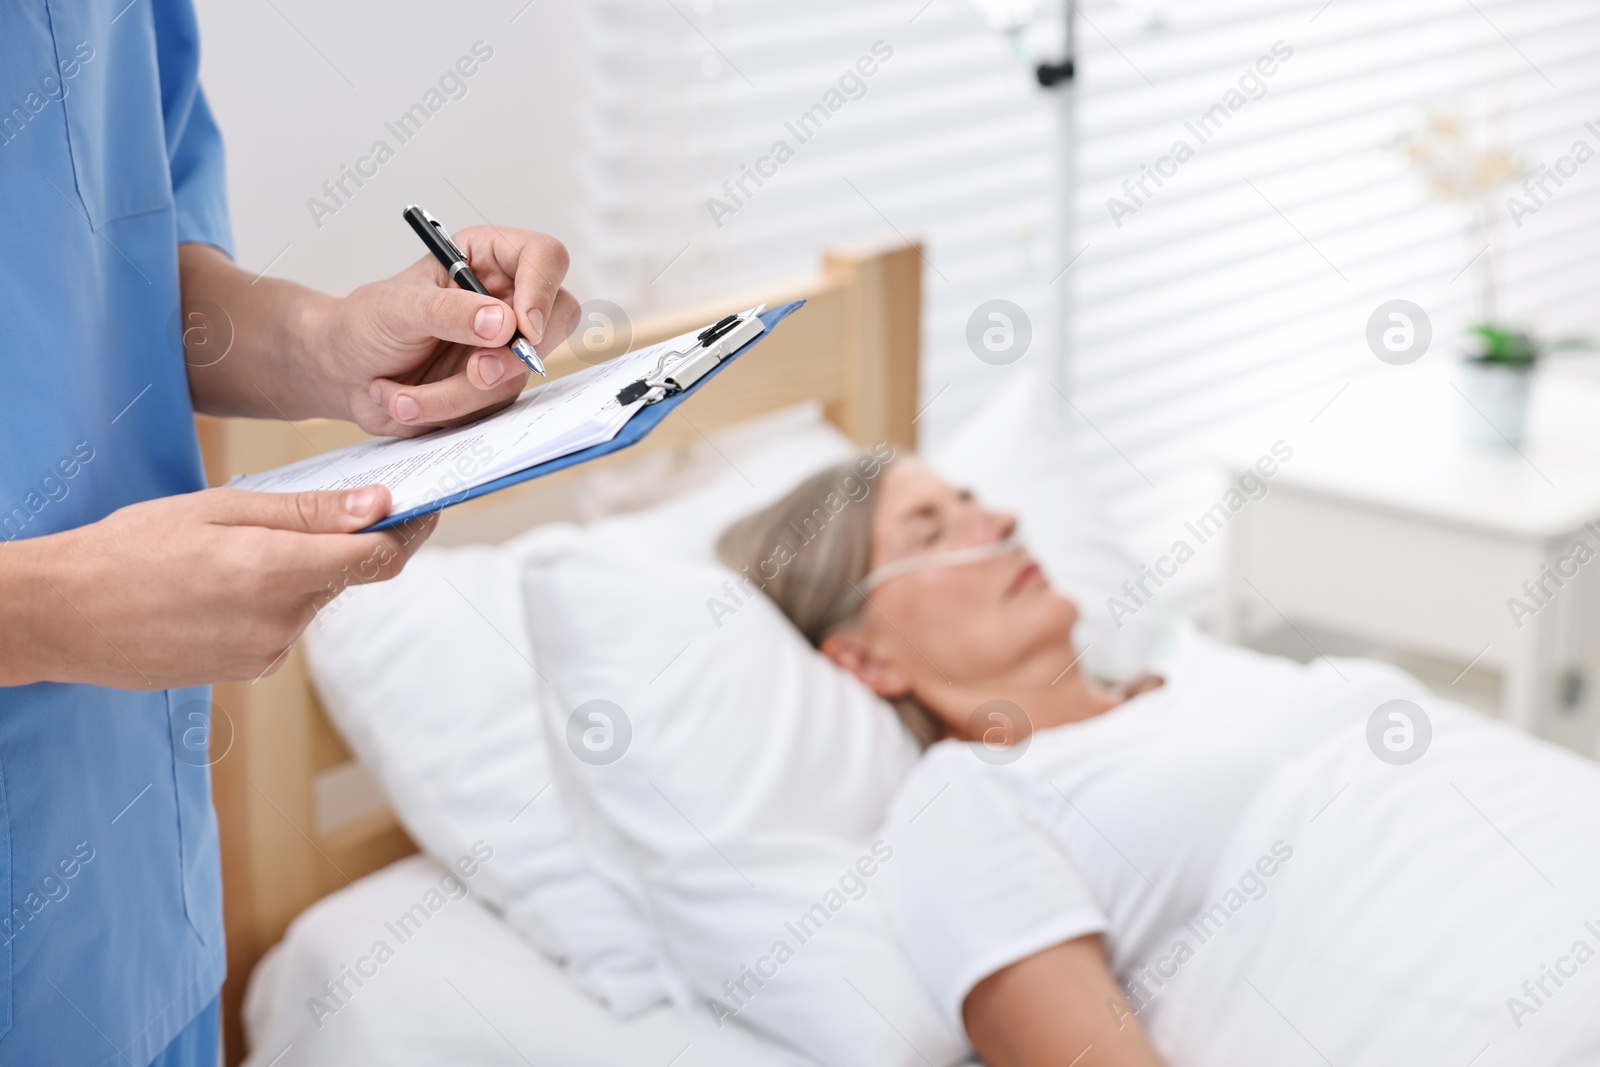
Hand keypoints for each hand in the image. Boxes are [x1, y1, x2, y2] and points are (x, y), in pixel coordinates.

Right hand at [0, 486, 435, 688]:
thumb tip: (379, 507)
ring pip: (312, 600)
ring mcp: (265, 654)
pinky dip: (271, 599)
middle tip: (307, 512)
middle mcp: (281, 623)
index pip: (379, 557)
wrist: (61, 616)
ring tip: (234, 551)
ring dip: (298, 572)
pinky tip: (220, 586)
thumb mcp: (219, 510)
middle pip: (345, 576)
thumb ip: (307, 513)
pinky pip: (283, 625)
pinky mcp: (247, 669)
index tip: (423, 507)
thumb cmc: (130, 550)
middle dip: (340, 544)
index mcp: (277, 573)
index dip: (411, 531)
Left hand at [314, 226, 580, 435]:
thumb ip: (449, 312)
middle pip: (557, 318)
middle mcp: (506, 299)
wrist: (341, 373)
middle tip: (477, 371)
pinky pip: (494, 406)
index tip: (523, 328)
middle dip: (515, 355)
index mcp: (487, 258)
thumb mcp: (397, 308)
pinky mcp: (495, 387)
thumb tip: (502, 324)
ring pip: (520, 374)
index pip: (545, 258)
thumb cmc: (364, 324)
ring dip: (459, 392)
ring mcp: (504, 347)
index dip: (543, 291)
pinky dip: (447, 411)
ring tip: (401, 394)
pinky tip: (406, 401)